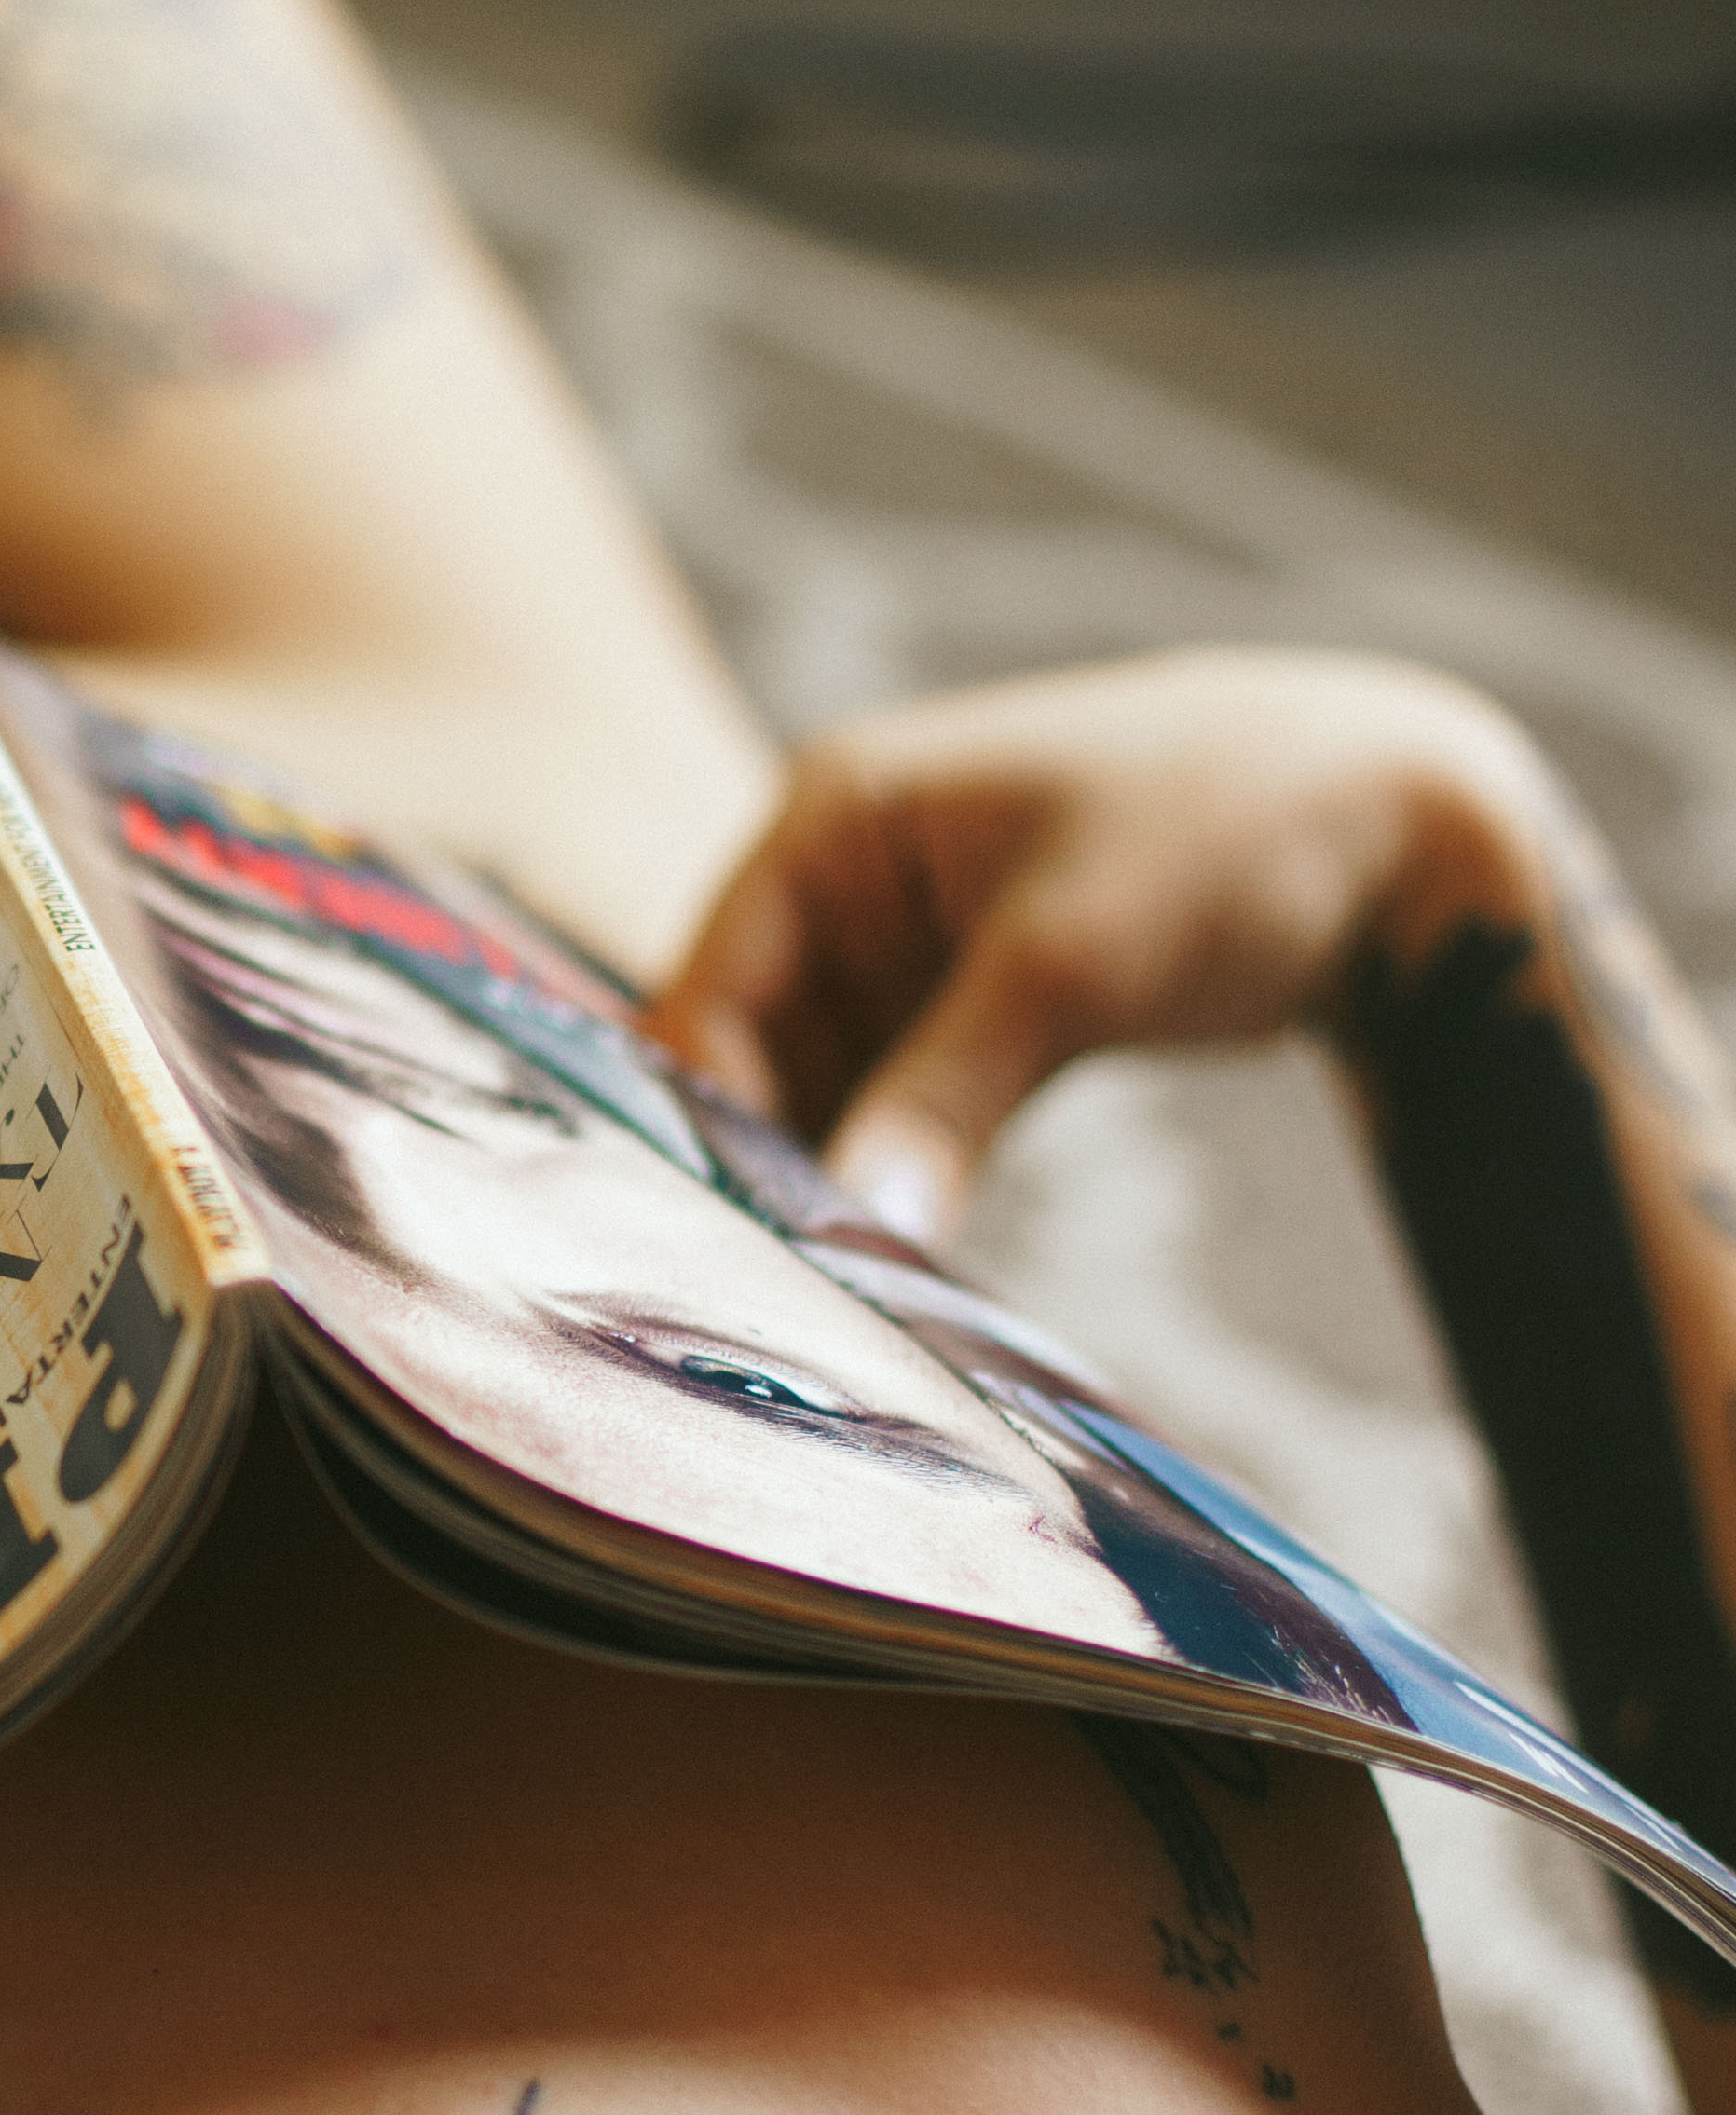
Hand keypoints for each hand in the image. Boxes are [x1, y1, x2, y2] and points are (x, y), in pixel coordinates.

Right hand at [646, 655, 1552, 1245]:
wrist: (1408, 825)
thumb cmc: (1229, 834)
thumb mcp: (1066, 967)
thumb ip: (939, 1098)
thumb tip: (849, 1230)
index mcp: (837, 817)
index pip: (711, 988)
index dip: (706, 1117)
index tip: (723, 1247)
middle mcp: (855, 875)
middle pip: (754, 1047)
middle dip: (764, 1163)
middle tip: (776, 1297)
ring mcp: (918, 944)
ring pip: (828, 1087)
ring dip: (836, 1180)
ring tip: (832, 1296)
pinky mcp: (985, 1005)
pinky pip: (908, 1104)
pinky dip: (907, 1173)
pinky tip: (902, 1261)